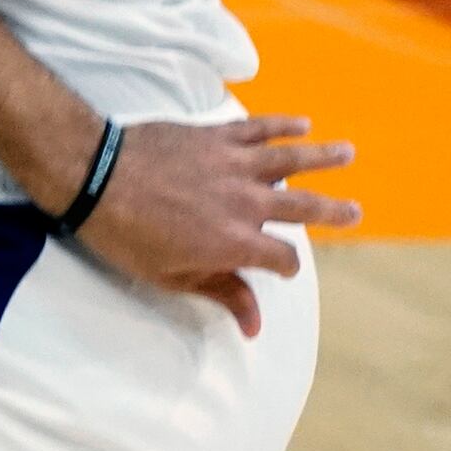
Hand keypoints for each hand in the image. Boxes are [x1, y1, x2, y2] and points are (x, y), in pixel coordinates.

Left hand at [73, 118, 357, 337]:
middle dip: (333, 211)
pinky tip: (302, 123)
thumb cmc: (125, 235)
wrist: (94, 177)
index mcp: (236, 243)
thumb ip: (221, 293)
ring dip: (323, 156)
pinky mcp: (214, 137)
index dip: (285, 267)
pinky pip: (258, 128)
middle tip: (356, 211)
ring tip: (349, 153)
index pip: (282, 258)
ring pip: (291, 160)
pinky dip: (282, 125)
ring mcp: (233, 166)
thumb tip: (255, 327)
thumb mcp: (170, 277)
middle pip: (303, 208)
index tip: (281, 269)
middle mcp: (246, 204)